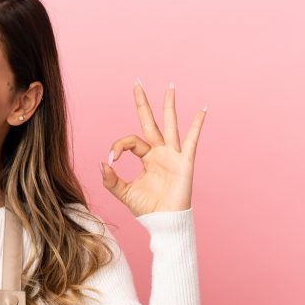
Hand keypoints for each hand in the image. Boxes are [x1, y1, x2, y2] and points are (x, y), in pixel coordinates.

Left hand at [100, 80, 205, 215]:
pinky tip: (202, 110)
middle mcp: (160, 152)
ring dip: (169, 105)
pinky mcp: (185, 162)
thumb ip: (111, 180)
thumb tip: (102, 163)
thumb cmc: (147, 209)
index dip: (118, 147)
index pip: (130, 141)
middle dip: (143, 103)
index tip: (111, 161)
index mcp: (146, 158)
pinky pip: (191, 140)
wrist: (164, 222)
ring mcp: (173, 155)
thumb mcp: (124, 193)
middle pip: (150, 122)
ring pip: (170, 125)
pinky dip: (197, 125)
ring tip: (170, 86)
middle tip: (136, 82)